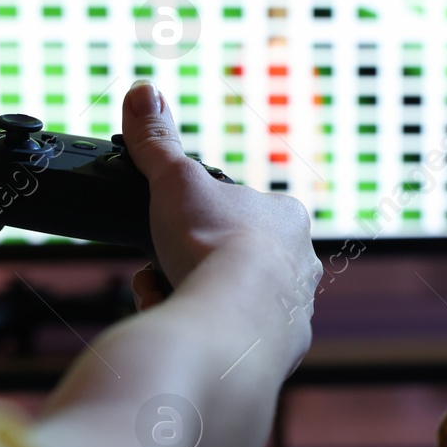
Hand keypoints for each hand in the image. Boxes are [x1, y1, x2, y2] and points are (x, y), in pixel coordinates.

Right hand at [121, 80, 320, 350]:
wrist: (230, 325)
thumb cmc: (213, 246)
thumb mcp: (176, 181)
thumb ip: (158, 142)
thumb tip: (143, 93)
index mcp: (287, 219)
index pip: (245, 211)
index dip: (203, 219)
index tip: (176, 229)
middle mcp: (302, 266)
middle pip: (239, 260)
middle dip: (195, 263)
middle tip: (164, 267)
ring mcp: (294, 313)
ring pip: (237, 302)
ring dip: (196, 298)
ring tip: (167, 298)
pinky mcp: (281, 353)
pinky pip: (236, 342)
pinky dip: (204, 334)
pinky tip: (181, 328)